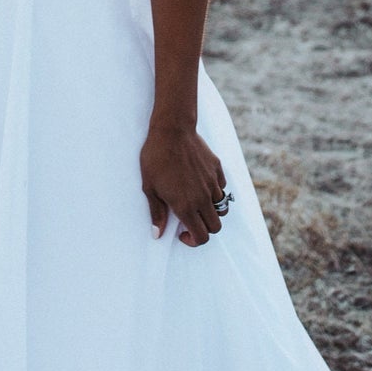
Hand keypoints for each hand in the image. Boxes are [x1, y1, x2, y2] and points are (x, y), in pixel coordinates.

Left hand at [140, 121, 227, 246]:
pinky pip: (222, 187)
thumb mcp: (149, 187)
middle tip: (190, 220)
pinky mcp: (217, 169)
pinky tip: (201, 183)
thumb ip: (156, 213)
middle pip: (215, 227)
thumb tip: (157, 234)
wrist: (172, 130)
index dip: (193, 241)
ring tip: (197, 202)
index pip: (201, 237)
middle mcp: (202, 198)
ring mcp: (212, 183)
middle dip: (205, 229)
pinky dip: (215, 191)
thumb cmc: (156, 157)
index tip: (182, 233)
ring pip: (222, 208)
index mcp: (186, 206)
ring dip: (211, 210)